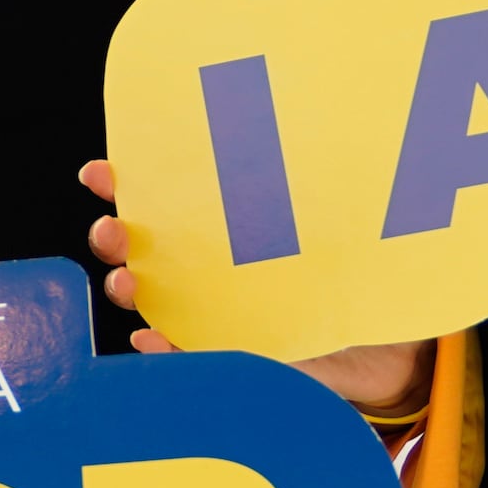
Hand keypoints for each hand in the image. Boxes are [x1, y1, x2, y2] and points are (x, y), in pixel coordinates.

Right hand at [76, 160, 431, 416]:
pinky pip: (185, 355)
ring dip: (127, 289)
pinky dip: (160, 350)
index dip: (122, 185)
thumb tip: (345, 131)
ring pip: (151, 299)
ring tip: (127, 283)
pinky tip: (150, 341)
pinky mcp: (231, 356)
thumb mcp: (344, 230)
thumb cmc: (359, 280)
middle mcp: (208, 269)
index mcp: (224, 229)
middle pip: (140, 250)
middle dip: (113, 238)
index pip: (162, 200)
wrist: (388, 348)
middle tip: (112, 231)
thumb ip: (329, 196)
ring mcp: (214, 314)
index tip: (100, 174)